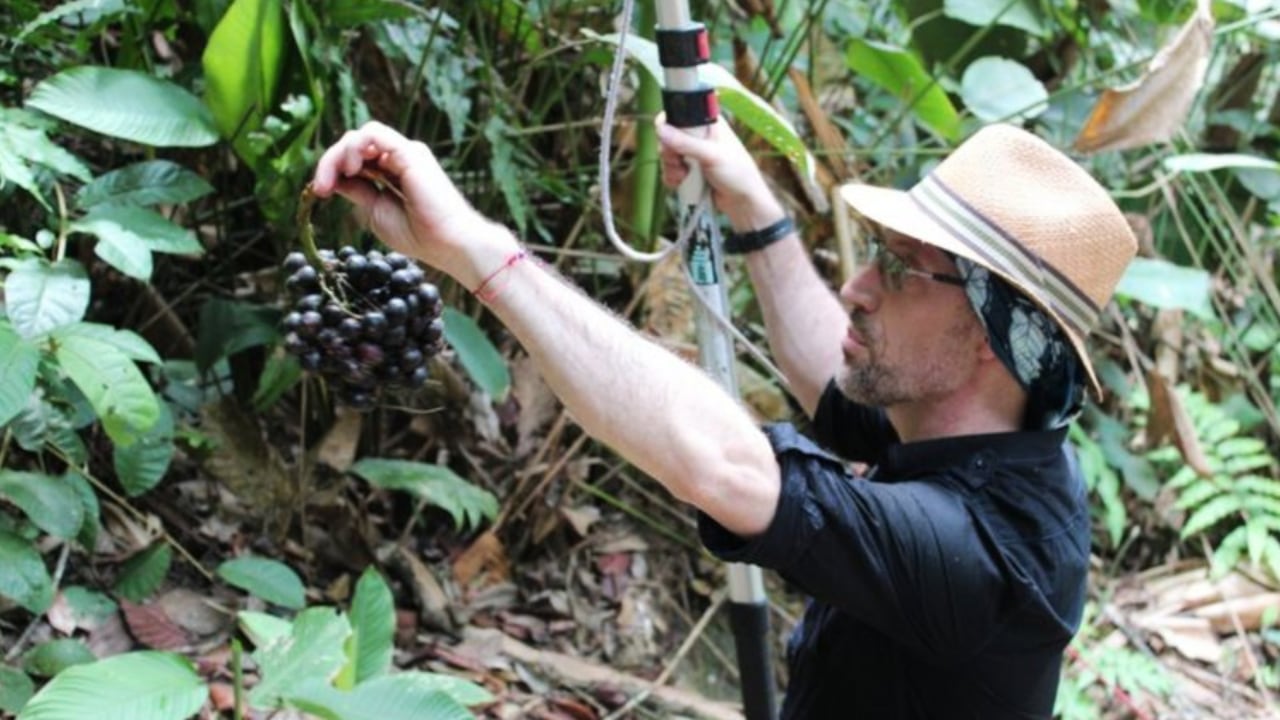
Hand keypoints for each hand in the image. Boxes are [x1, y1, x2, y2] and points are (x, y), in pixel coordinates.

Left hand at [310, 121, 517, 287]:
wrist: (447, 244)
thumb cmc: (419, 235)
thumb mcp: (375, 212)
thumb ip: (357, 191)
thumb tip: (335, 179)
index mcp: (392, 172)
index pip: (355, 158)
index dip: (332, 170)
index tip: (319, 192)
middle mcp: (399, 158)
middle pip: (354, 144)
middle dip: (330, 162)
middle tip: (320, 188)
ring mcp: (405, 153)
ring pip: (360, 135)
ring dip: (339, 154)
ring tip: (338, 178)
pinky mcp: (409, 152)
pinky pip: (373, 133)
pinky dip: (355, 147)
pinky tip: (352, 169)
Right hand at [656, 115, 783, 229]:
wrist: (742, 201)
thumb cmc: (738, 173)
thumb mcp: (712, 155)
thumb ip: (686, 142)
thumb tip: (662, 129)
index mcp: (707, 122)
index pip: (679, 112)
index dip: (669, 123)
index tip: (668, 136)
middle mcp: (697, 135)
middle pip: (667, 135)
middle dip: (669, 151)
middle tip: (680, 161)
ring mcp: (691, 153)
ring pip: (666, 154)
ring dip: (671, 167)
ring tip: (685, 175)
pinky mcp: (687, 170)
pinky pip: (669, 170)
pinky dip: (672, 178)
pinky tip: (683, 182)